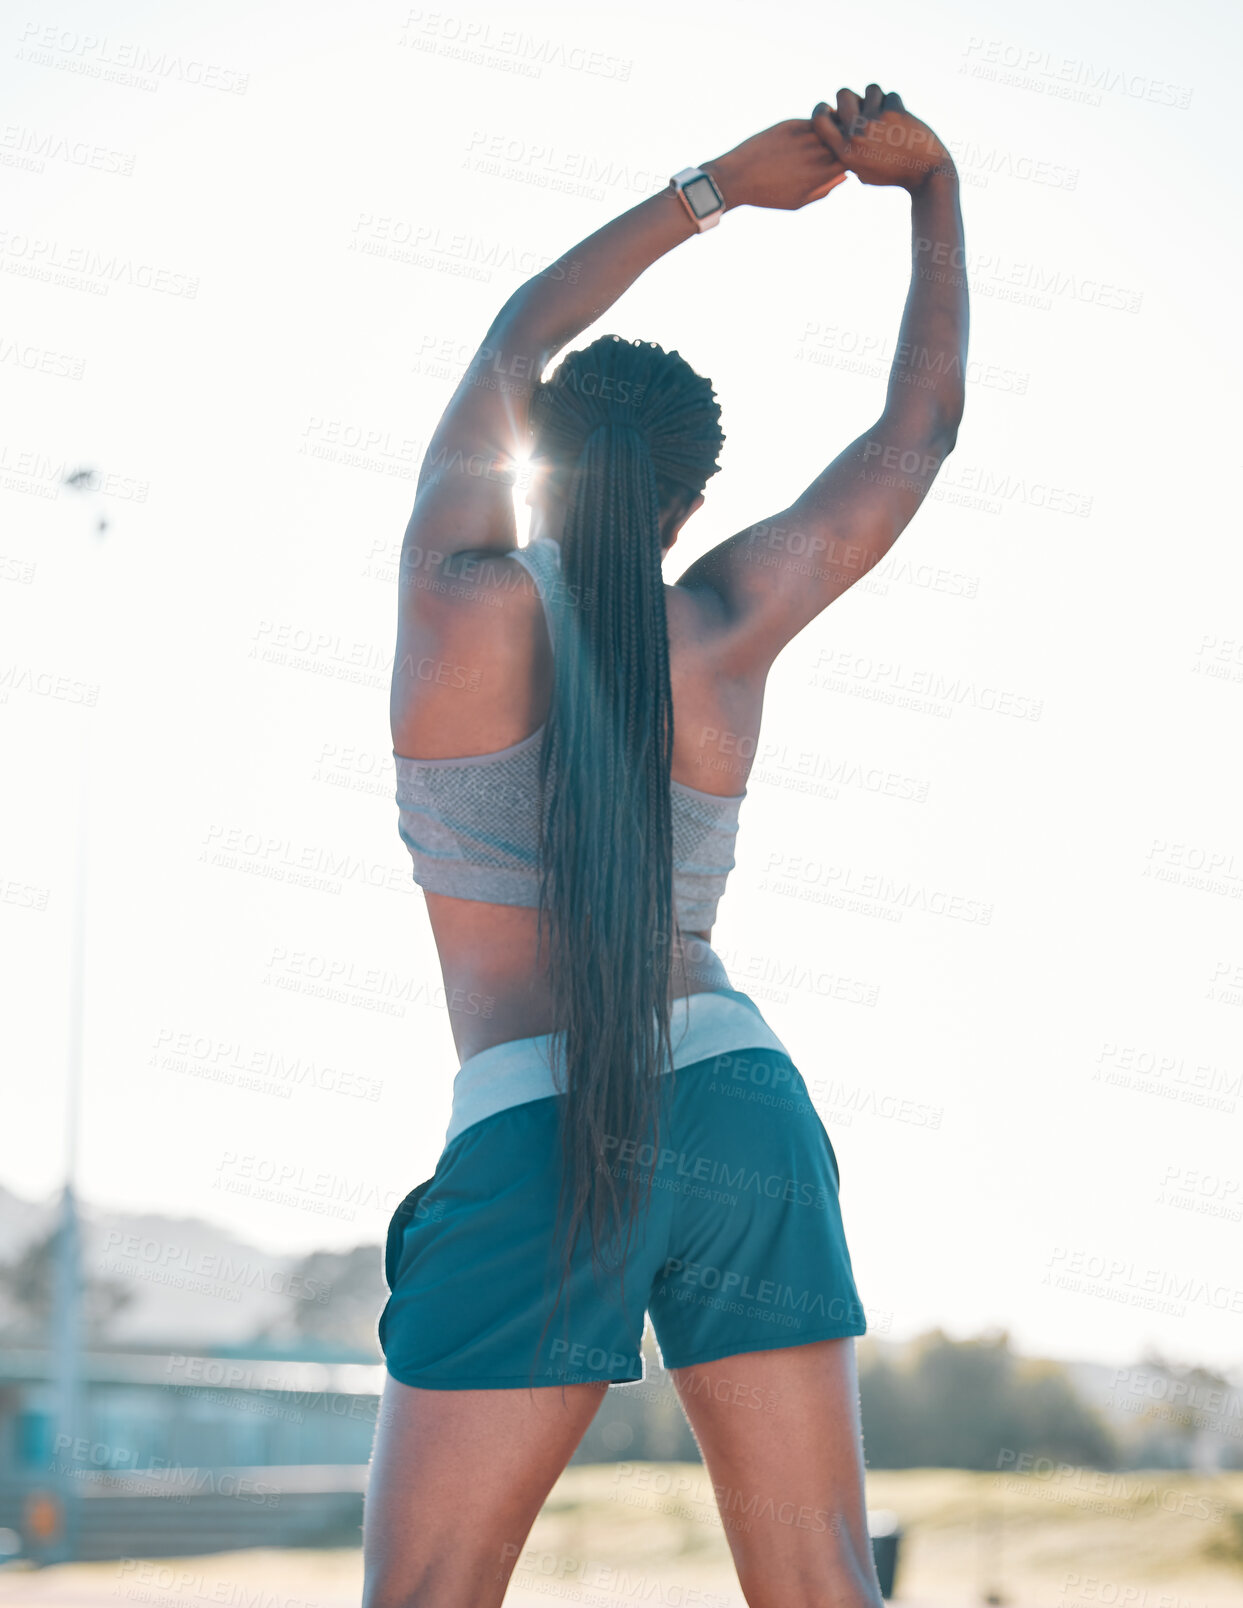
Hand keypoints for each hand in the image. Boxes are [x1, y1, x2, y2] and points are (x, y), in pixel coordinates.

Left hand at [702, 118, 847, 210]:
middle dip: (846, 142)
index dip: (851, 160)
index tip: (847, 160)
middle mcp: (816, 153)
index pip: (850, 161)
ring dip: (833, 130)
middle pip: (844, 142)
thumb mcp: (798, 202)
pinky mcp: (792, 124)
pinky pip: (814, 121)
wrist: (737, 177)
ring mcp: (805, 137)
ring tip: (829, 137)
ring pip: (832, 128)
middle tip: (842, 144)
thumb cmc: (768, 194)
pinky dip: (818, 124)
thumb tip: (844, 175)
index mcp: (820, 175)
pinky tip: (811, 132)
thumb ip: (824, 190)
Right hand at [811, 85, 953, 191]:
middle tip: (863, 106)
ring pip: (870, 88)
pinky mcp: (894, 112)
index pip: (820, 120)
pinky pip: (891, 95)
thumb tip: (837, 118)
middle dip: (854, 95)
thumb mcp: (863, 170)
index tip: (831, 108)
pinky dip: (897, 105)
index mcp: (845, 152)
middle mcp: (856, 136)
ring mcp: (874, 122)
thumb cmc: (893, 173)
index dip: (823, 108)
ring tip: (886, 114)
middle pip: (843, 93)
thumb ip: (848, 149)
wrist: (925, 173)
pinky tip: (902, 121)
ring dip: (879, 98)